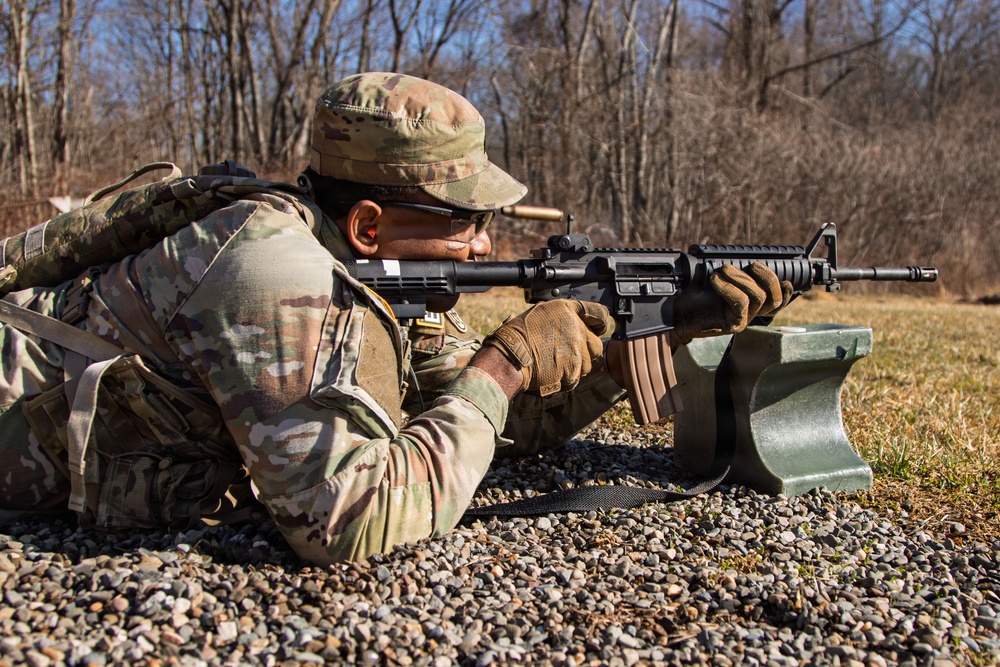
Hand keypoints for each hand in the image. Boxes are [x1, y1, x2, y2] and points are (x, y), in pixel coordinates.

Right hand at [482, 300, 612, 395]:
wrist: (510, 357)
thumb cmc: (516, 336)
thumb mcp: (538, 315)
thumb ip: (559, 319)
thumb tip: (565, 324)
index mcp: (567, 310)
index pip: (599, 313)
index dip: (600, 323)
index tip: (598, 329)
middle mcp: (576, 328)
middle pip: (596, 344)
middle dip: (586, 351)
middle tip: (570, 355)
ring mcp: (577, 350)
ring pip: (587, 364)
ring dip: (575, 367)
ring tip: (555, 365)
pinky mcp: (573, 371)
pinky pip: (575, 378)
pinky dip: (565, 380)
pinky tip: (550, 373)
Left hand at [671, 263, 792, 344]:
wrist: (672, 316)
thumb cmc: (691, 297)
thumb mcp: (713, 281)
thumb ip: (729, 273)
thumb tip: (736, 257)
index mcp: (751, 304)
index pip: (778, 300)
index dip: (786, 290)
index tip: (785, 277)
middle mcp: (750, 314)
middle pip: (774, 297)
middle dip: (765, 276)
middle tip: (747, 265)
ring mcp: (742, 320)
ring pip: (759, 297)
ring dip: (742, 278)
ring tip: (723, 270)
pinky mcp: (730, 325)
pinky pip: (741, 303)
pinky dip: (729, 287)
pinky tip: (715, 280)